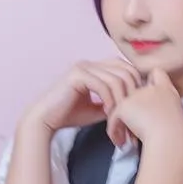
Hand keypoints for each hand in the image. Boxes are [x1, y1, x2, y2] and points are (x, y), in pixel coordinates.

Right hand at [24, 59, 144, 134]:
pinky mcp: (77, 75)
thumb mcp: (97, 109)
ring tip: (120, 118)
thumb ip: (113, 103)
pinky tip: (109, 113)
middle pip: (126, 70)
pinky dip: (110, 100)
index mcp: (95, 68)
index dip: (136, 85)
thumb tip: (131, 106)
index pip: (126, 68)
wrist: (45, 120)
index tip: (137, 107)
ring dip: (122, 100)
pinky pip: (103, 85)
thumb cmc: (68, 115)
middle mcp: (90, 63)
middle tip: (132, 115)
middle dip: (133, 93)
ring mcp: (83, 67)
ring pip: (116, 79)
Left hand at [104, 68, 182, 153]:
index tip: (148, 103)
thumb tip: (160, 121)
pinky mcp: (124, 106)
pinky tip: (121, 143)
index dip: (151, 82)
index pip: (157, 74)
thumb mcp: (180, 118)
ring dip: (122, 123)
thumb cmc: (178, 137)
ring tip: (125, 139)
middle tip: (132, 130)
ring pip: (121, 107)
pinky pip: (113, 118)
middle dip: (131, 111)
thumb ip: (169, 112)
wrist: (170, 140)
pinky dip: (114, 132)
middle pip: (134, 93)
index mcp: (166, 90)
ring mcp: (136, 96)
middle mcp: (150, 89)